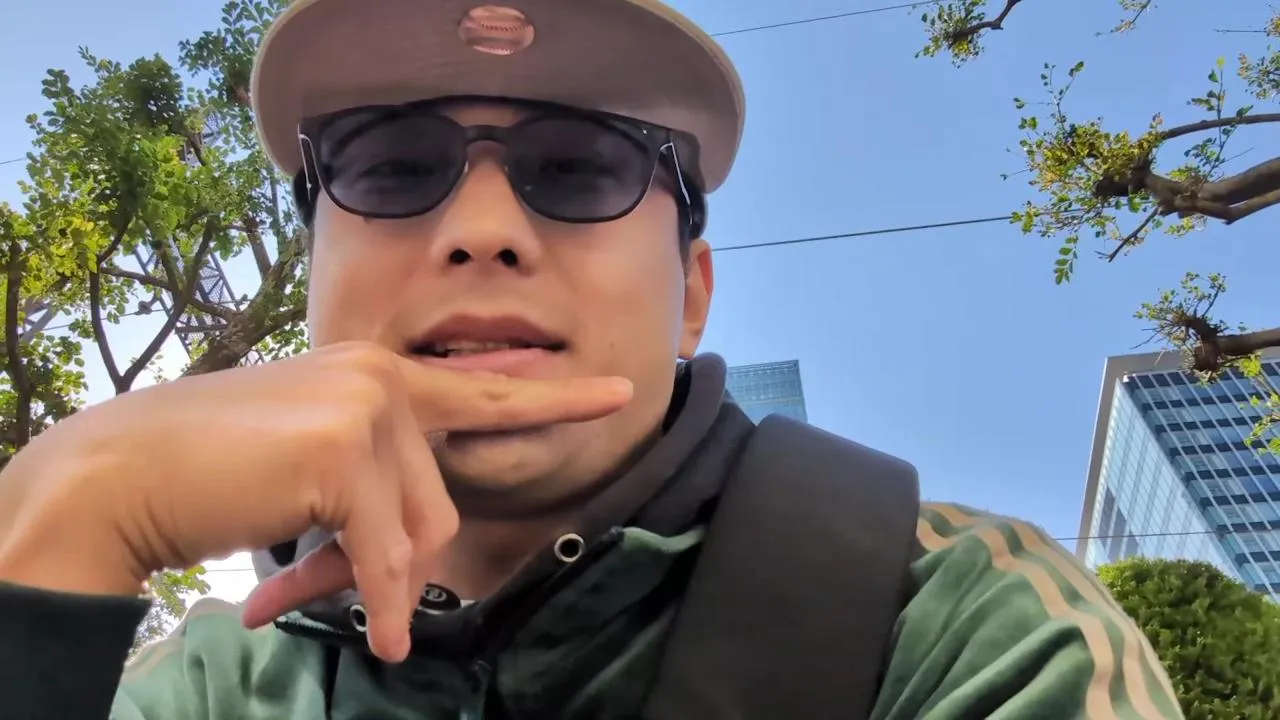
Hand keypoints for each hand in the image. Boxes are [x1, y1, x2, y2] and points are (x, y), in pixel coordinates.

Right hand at [0, 341, 630, 660]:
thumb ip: (374, 480)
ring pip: (418, 533)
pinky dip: (384, 600)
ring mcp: (367, 407)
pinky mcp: (346, 451)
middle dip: (401, 560)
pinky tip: (385, 632)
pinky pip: (386, 554)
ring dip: (377, 583)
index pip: (482, 389)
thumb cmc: (214, 470)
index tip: (620, 392)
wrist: (124, 471)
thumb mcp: (311, 462)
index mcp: (379, 370)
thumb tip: (412, 561)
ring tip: (319, 596)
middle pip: (442, 500)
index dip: (554, 397)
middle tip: (348, 590)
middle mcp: (383, 376)